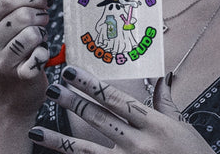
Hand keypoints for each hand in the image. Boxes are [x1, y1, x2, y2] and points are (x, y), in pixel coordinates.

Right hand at [0, 0, 49, 113]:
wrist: (16, 93)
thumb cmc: (21, 48)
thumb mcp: (18, 20)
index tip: (42, 2)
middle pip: (24, 15)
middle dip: (41, 17)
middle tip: (43, 23)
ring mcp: (0, 61)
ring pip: (32, 34)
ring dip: (44, 36)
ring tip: (40, 41)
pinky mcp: (17, 76)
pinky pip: (38, 57)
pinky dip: (44, 55)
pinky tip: (40, 58)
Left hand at [28, 66, 213, 153]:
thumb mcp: (182, 126)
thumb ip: (166, 102)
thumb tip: (161, 79)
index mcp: (154, 123)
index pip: (115, 98)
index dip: (91, 84)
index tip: (72, 72)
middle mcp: (139, 143)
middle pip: (98, 118)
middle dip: (73, 102)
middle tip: (53, 88)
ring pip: (86, 149)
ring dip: (59, 138)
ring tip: (37, 129)